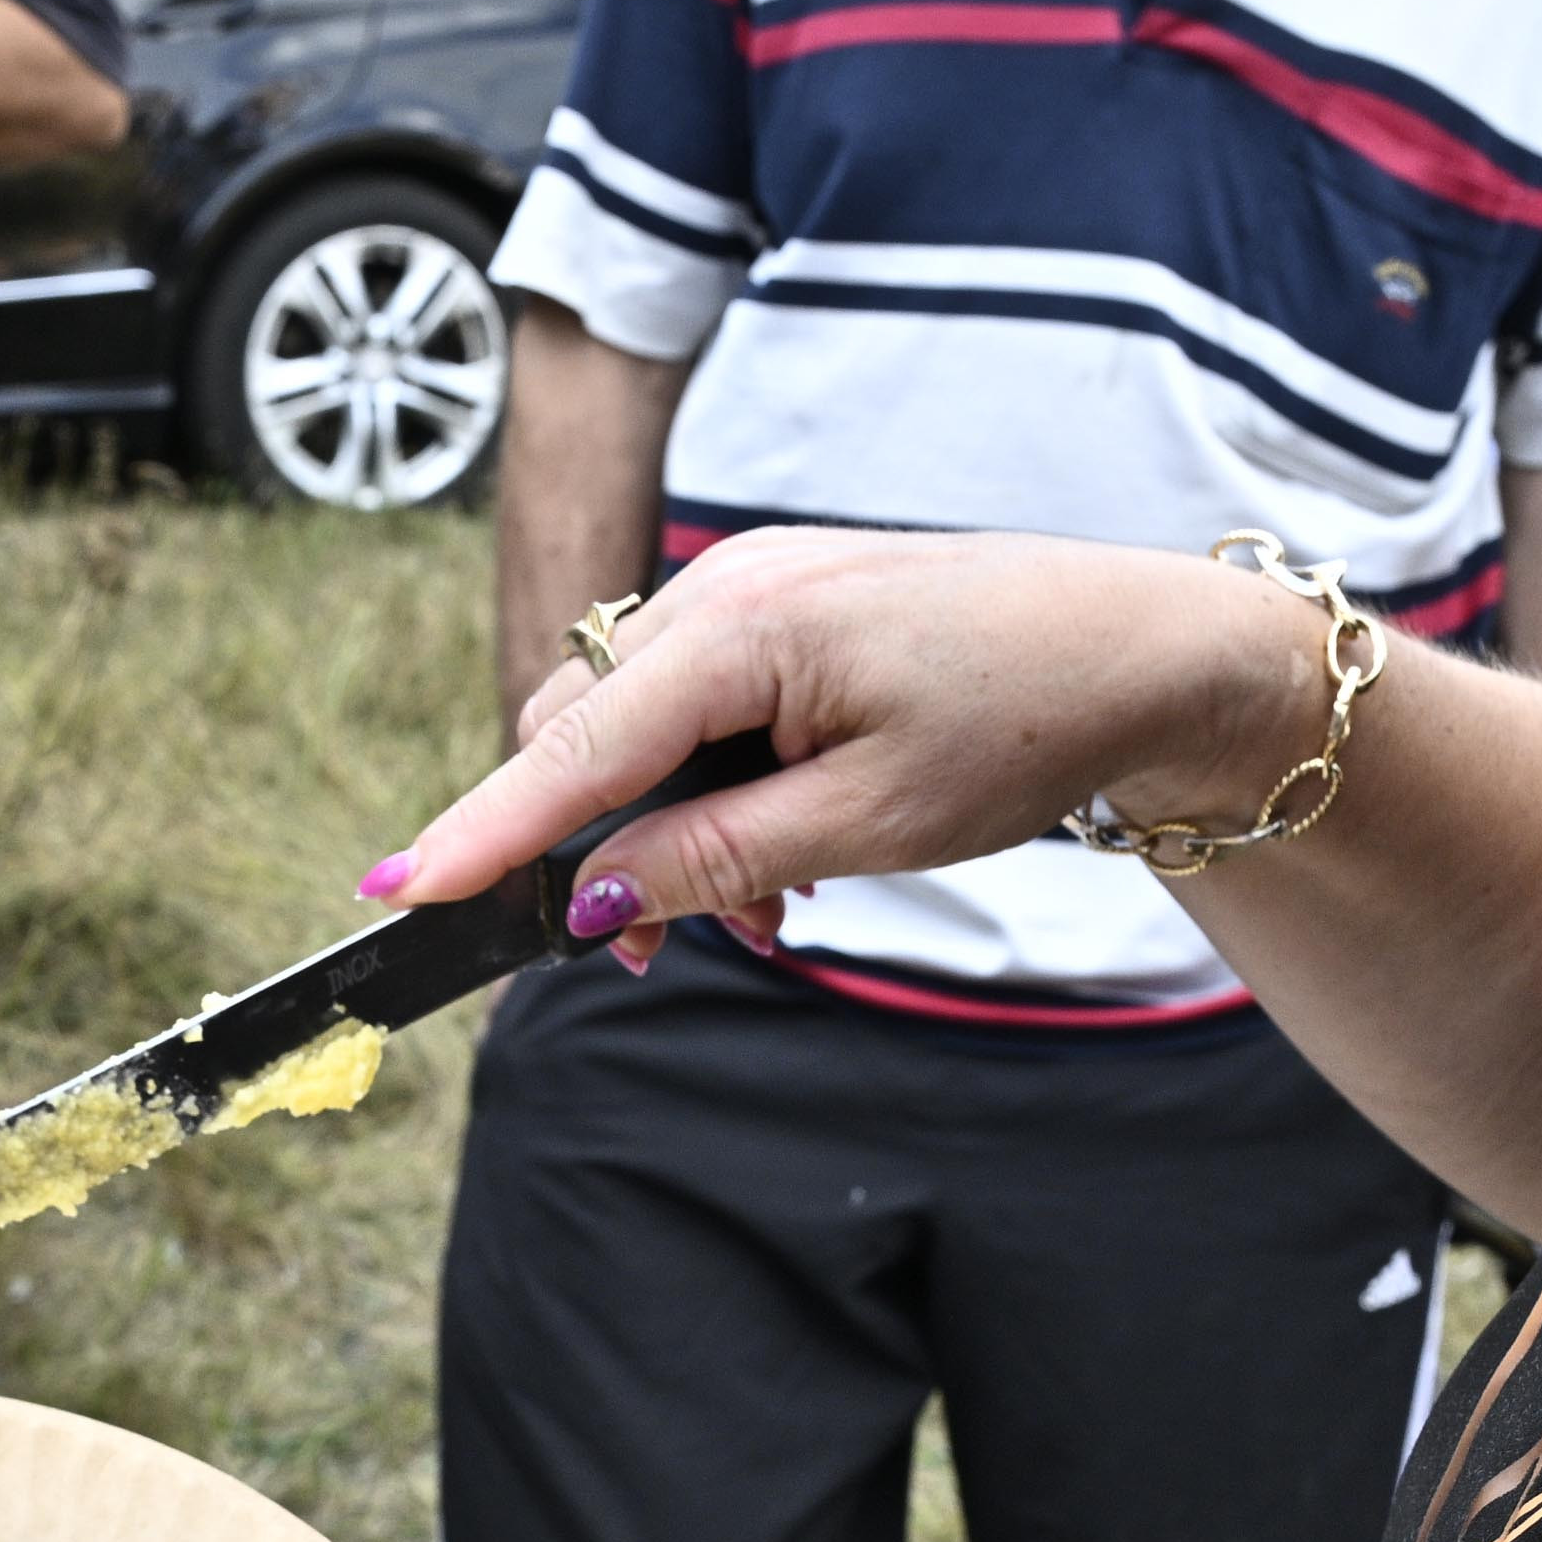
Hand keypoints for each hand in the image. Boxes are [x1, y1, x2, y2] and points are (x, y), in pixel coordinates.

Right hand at [375, 522, 1321, 955]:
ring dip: (666, 831)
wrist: (1144, 645)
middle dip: (598, 852)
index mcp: (742, 628)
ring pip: (636, 731)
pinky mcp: (776, 607)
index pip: (575, 749)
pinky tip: (783, 847)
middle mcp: (723, 588)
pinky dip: (708, 788)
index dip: (482, 832)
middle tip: (662, 953)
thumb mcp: (871, 824)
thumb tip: (596, 895)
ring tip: (767, 909)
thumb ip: (717, 857)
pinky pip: (691, 707)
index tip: (398, 893)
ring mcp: (747, 589)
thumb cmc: (1025, 721)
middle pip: (584, 738)